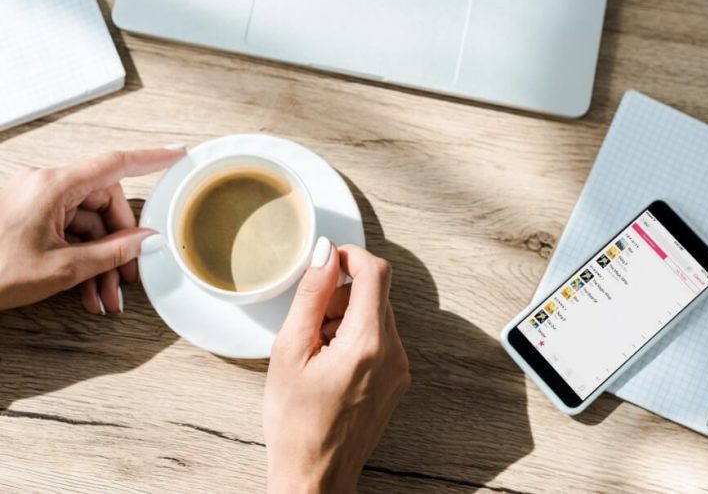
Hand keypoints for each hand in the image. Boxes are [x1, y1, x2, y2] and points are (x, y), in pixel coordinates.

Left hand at [0, 147, 184, 313]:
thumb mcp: (61, 268)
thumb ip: (112, 252)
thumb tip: (146, 240)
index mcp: (54, 186)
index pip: (115, 164)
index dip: (152, 158)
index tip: (178, 154)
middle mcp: (46, 186)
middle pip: (104, 203)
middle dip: (121, 242)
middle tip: (130, 272)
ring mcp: (37, 201)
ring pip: (88, 224)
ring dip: (101, 260)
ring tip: (105, 295)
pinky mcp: (31, 217)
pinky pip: (69, 232)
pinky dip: (81, 260)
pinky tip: (87, 291)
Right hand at [264, 239, 410, 493]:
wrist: (314, 477)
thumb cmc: (295, 422)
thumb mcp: (291, 350)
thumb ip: (312, 295)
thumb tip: (326, 253)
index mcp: (368, 342)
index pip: (376, 272)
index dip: (351, 255)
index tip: (328, 260)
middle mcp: (393, 352)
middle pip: (376, 292)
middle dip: (342, 293)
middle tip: (311, 321)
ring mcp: (399, 368)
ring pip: (377, 314)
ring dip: (347, 316)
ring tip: (318, 348)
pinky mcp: (397, 379)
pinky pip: (381, 338)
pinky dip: (356, 335)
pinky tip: (331, 362)